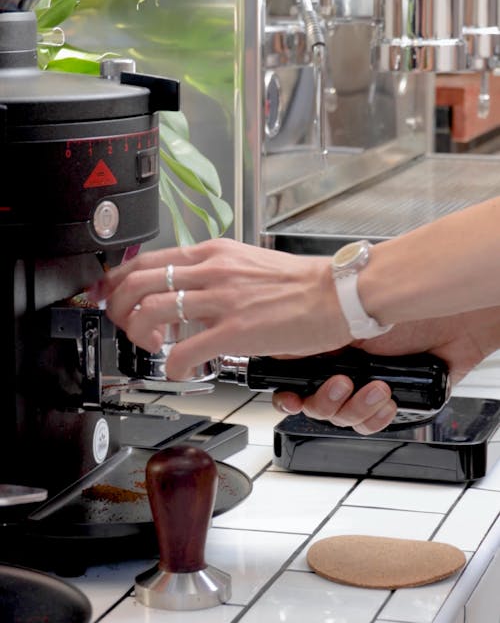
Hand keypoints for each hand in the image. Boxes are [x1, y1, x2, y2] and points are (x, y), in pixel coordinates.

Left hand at [97, 238, 351, 376]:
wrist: (338, 294)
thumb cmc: (300, 284)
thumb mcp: (247, 263)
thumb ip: (214, 272)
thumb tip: (189, 290)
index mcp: (213, 253)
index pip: (146, 260)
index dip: (117, 281)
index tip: (109, 295)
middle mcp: (212, 270)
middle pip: (138, 282)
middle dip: (119, 308)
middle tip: (126, 326)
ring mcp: (222, 299)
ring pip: (152, 311)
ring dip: (140, 334)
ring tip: (153, 346)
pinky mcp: (236, 330)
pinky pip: (185, 349)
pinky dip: (172, 364)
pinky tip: (180, 368)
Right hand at [272, 308, 499, 433]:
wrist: (451, 322)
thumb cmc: (403, 307)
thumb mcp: (347, 315)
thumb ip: (311, 330)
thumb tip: (281, 342)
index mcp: (323, 346)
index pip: (292, 379)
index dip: (287, 394)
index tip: (291, 398)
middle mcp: (340, 367)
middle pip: (314, 405)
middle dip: (326, 401)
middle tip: (343, 384)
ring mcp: (363, 387)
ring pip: (342, 418)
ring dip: (357, 407)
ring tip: (377, 387)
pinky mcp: (387, 401)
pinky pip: (369, 425)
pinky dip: (376, 416)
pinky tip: (389, 398)